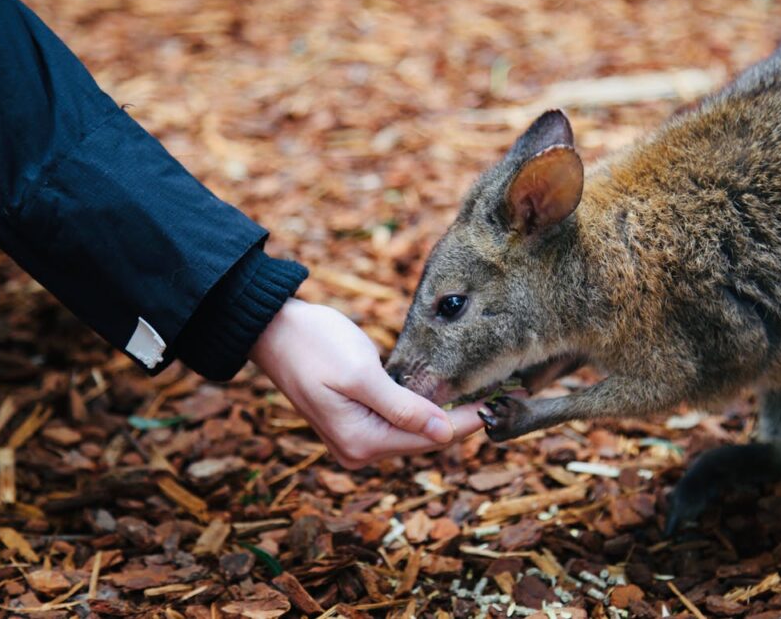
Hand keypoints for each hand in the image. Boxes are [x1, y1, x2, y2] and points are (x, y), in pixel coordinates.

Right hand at [249, 299, 486, 468]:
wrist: (272, 331)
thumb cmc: (314, 345)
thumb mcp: (362, 374)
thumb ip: (403, 408)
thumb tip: (444, 433)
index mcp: (361, 442)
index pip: (431, 438)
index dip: (471, 421)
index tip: (508, 406)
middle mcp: (358, 450)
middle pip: (425, 440)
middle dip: (463, 420)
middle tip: (507, 399)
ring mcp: (355, 438)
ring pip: (414, 432)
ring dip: (445, 416)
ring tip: (485, 398)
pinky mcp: (355, 421)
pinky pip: (398, 423)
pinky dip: (424, 411)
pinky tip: (446, 397)